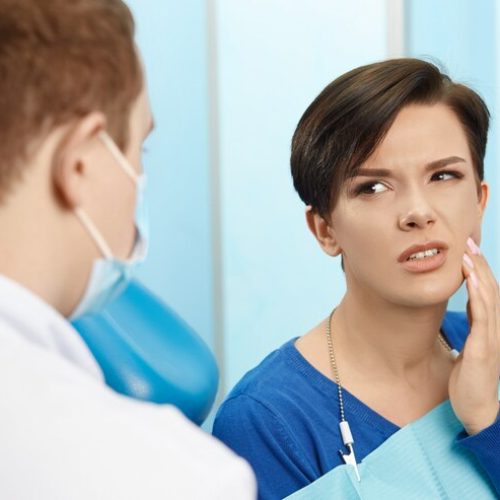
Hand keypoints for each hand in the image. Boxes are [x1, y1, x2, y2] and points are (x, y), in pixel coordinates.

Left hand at [448, 237, 499, 434]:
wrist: (477, 410)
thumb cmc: (470, 380)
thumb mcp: (471, 346)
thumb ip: (474, 327)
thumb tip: (470, 307)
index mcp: (490, 329)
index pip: (486, 293)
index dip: (479, 271)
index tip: (469, 251)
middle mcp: (495, 329)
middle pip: (489, 290)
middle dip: (479, 265)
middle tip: (468, 242)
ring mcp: (491, 338)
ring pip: (487, 298)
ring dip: (478, 274)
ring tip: (469, 254)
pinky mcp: (482, 348)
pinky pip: (482, 316)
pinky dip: (477, 295)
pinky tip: (470, 279)